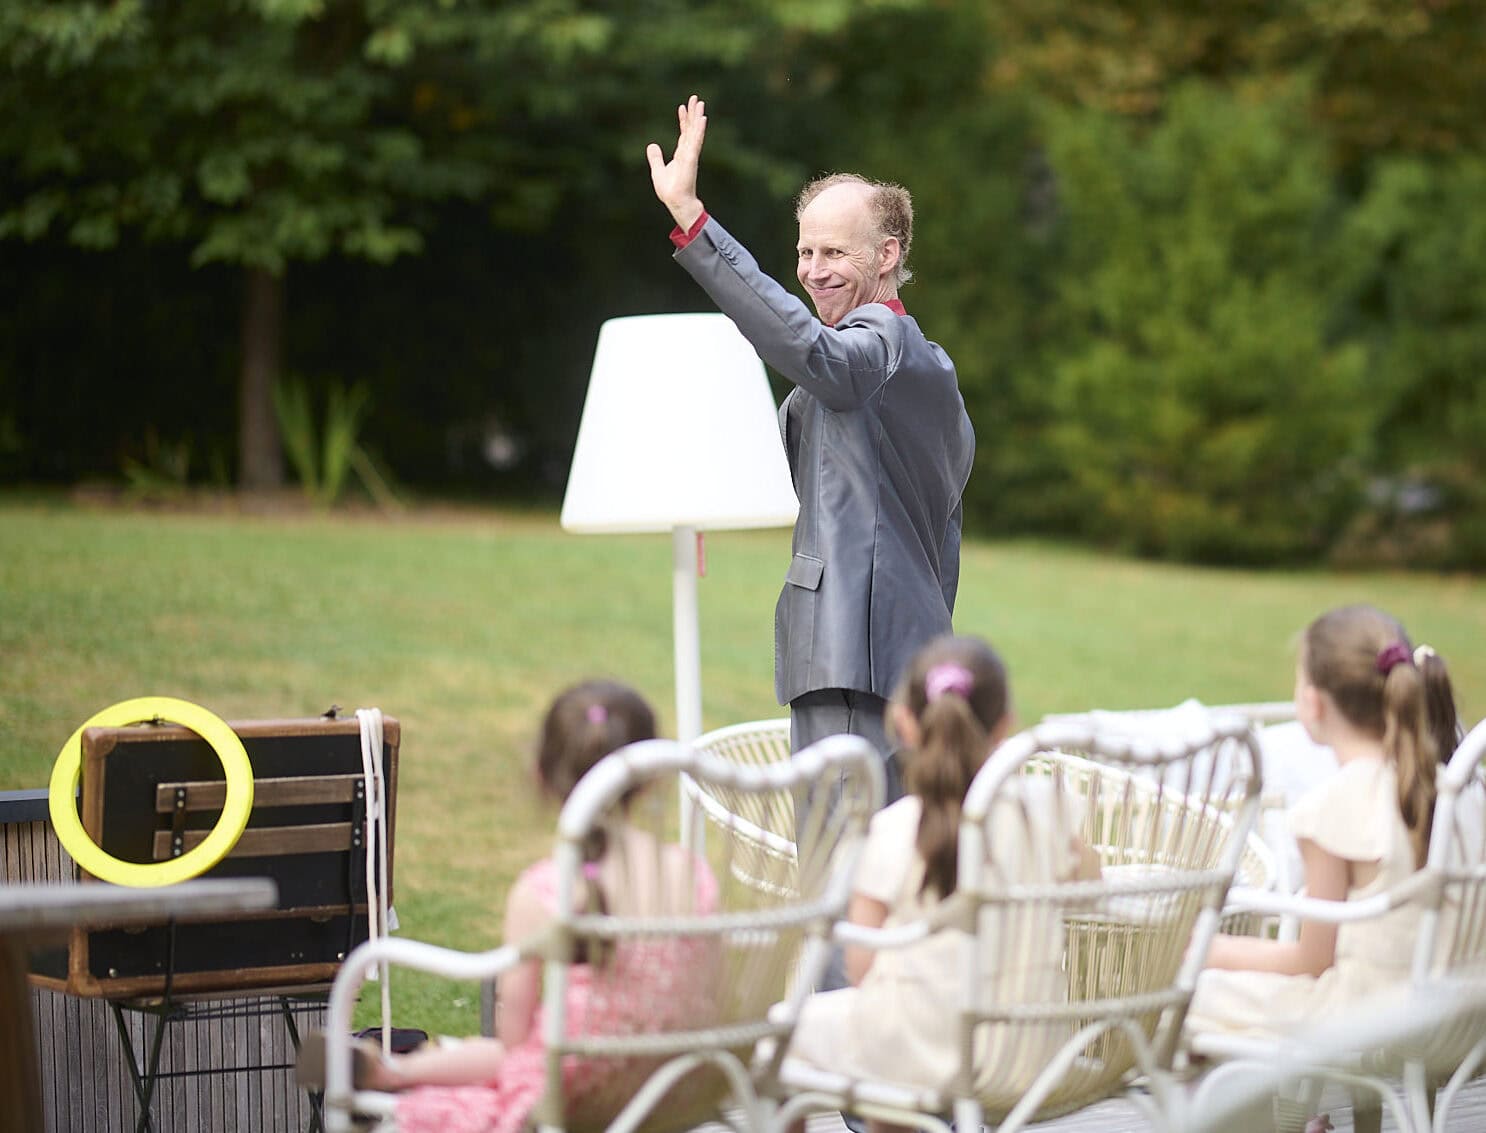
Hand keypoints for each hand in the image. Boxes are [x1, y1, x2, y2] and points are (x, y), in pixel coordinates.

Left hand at [646, 95, 706, 230]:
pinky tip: (702, 118)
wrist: (675, 201)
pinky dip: (699, 129)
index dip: (684, 120)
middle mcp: (688, 152)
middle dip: (693, 114)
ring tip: (700, 103)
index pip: (684, 133)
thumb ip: (655, 158)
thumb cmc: (669, 190)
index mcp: (681, 154)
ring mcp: (691, 154)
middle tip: (695, 98)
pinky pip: (696, 140)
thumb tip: (651, 145)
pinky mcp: (691, 158)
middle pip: (691, 128)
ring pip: (695, 131)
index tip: (683, 107)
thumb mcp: (658, 170)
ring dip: (698, 117)